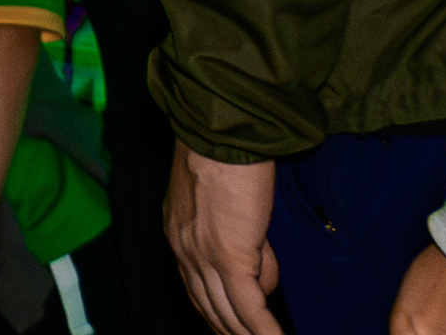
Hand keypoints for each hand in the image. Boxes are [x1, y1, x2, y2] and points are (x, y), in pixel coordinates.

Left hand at [166, 148, 283, 334]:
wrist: (221, 131)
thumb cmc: (223, 149)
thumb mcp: (219, 197)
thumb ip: (234, 235)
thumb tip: (260, 270)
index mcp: (179, 235)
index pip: (197, 290)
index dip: (217, 314)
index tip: (233, 327)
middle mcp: (185, 252)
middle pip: (211, 309)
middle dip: (232, 331)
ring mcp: (205, 258)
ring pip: (230, 315)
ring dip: (251, 334)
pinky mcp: (231, 257)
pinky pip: (251, 309)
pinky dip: (266, 330)